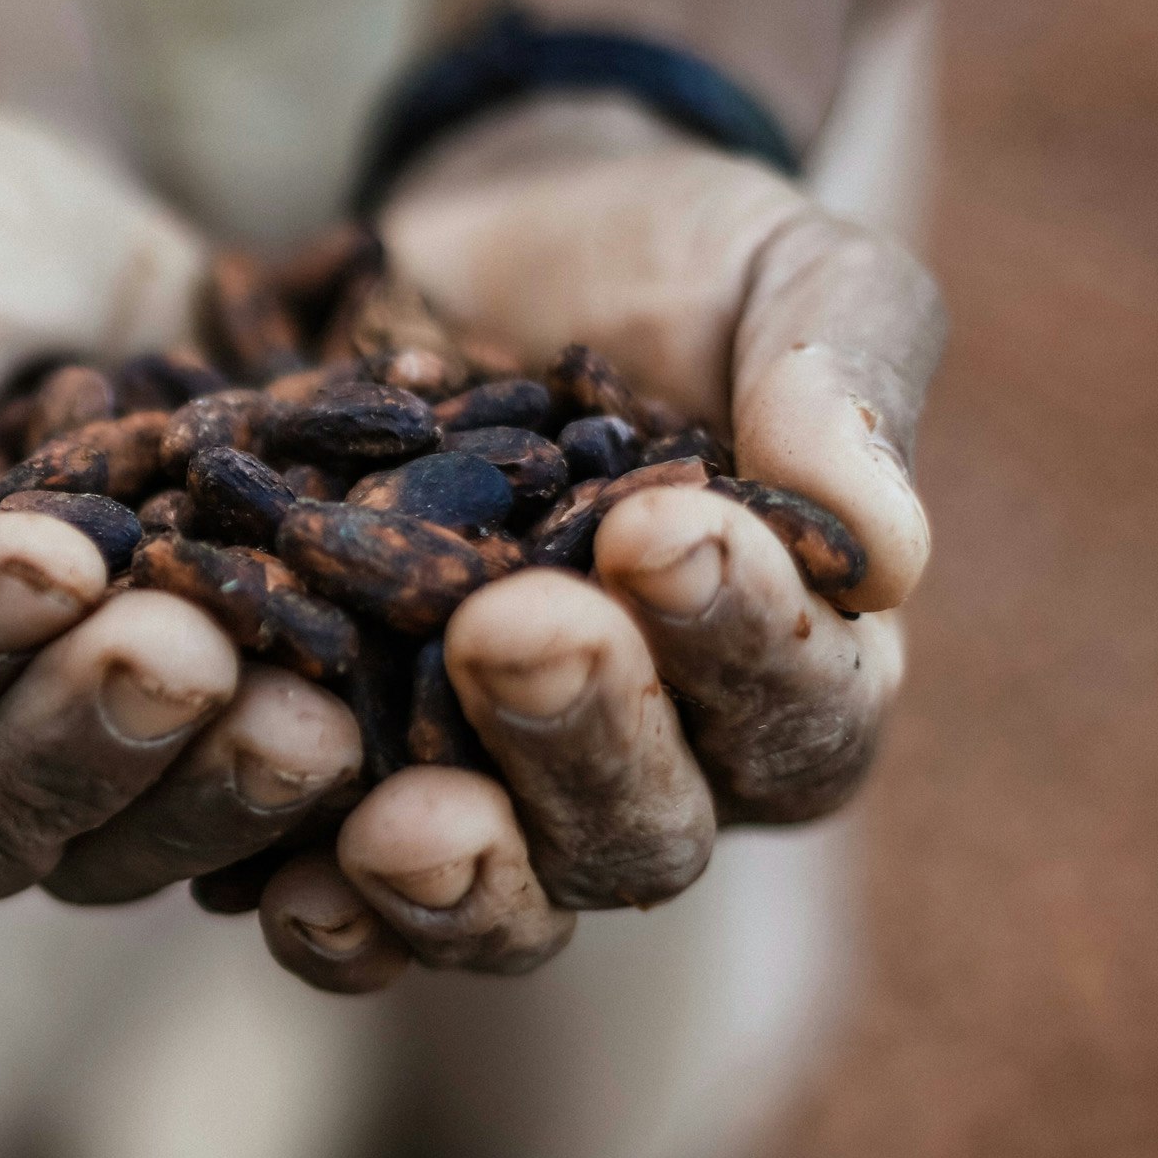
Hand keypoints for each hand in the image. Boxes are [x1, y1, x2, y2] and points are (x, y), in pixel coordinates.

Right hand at [0, 104, 367, 901]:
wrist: (64, 252)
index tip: (46, 558)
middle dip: (74, 738)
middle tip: (193, 648)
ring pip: (82, 855)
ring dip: (195, 795)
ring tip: (309, 716)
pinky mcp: (141, 784)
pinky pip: (206, 841)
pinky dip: (286, 807)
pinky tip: (376, 737)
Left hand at [246, 93, 942, 991]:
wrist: (485, 246)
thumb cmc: (678, 261)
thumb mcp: (782, 276)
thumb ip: (843, 387)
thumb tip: (886, 554)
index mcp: (792, 666)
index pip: (798, 703)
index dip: (740, 636)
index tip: (662, 531)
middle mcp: (658, 765)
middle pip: (641, 828)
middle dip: (580, 738)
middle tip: (510, 630)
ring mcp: (497, 792)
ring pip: (503, 895)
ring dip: (455, 871)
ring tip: (393, 822)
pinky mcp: (356, 782)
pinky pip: (347, 898)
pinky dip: (325, 911)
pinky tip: (271, 887)